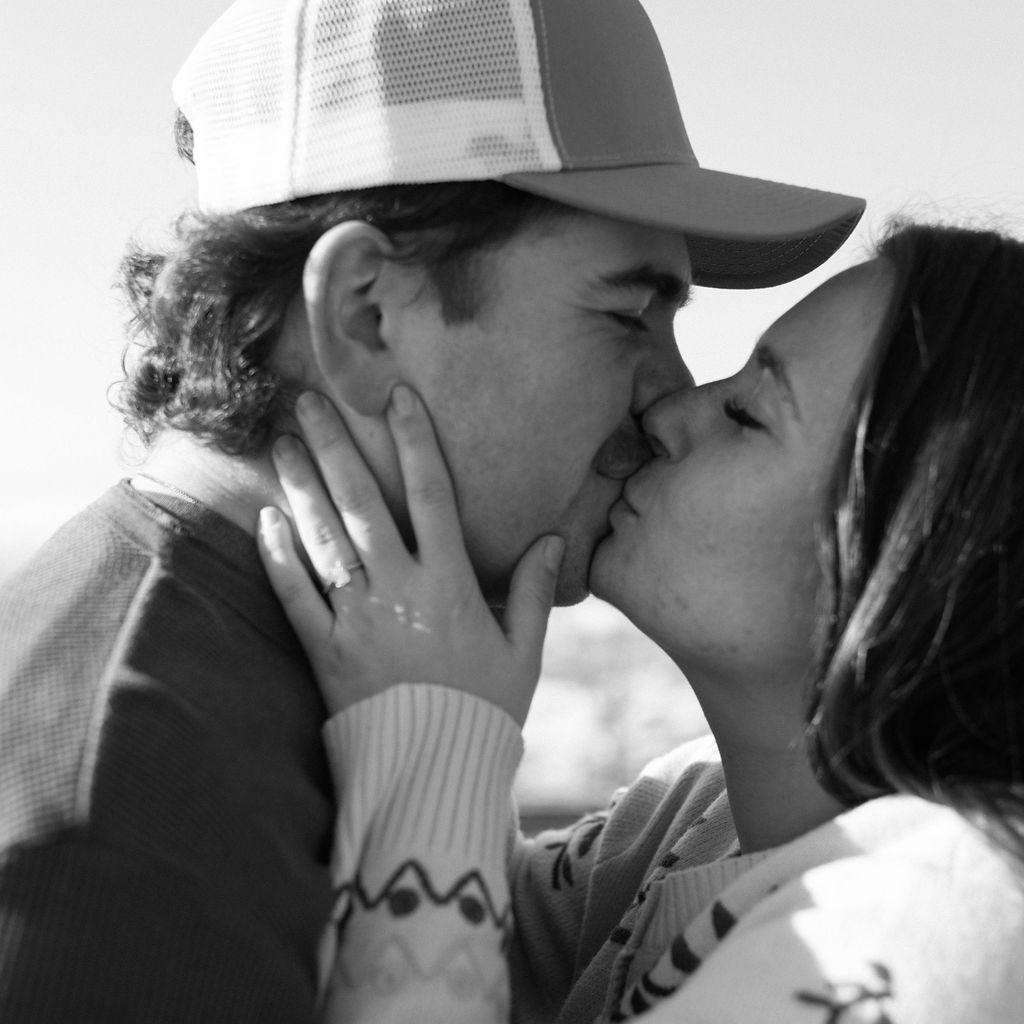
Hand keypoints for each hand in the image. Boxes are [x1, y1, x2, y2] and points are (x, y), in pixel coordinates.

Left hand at [256, 386, 563, 725]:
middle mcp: (399, 590)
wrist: (433, 777)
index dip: (415, 441)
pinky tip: (266, 519)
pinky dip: (277, 556)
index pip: (432, 495)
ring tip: (281, 442)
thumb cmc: (485, 713)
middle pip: (363, 503)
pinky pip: (293, 596)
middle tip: (308, 400)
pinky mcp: (323, 652)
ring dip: (301, 486)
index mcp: (450, 585)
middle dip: (335, 446)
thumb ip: (534, 593)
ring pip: (323, 538)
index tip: (398, 397)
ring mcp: (355, 619)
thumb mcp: (522, 654)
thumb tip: (553, 539)